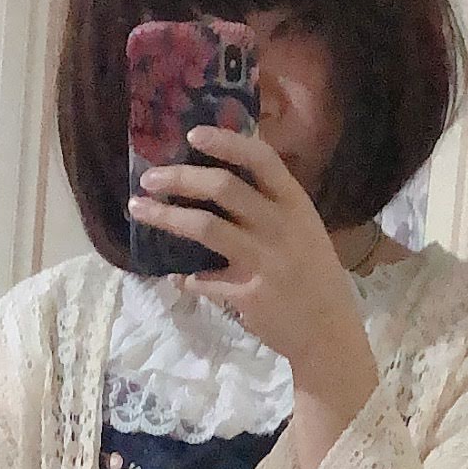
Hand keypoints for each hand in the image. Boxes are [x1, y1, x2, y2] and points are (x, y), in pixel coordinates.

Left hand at [133, 127, 381, 435]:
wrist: (329, 333)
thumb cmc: (313, 275)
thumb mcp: (303, 230)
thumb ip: (270, 206)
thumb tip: (220, 178)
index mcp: (295, 204)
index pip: (262, 159)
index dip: (226, 143)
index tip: (193, 135)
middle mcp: (281, 226)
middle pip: (224, 188)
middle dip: (180, 178)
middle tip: (150, 178)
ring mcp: (264, 261)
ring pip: (205, 227)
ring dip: (166, 217)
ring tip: (139, 209)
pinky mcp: (248, 294)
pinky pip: (204, 280)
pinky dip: (186, 278)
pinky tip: (177, 277)